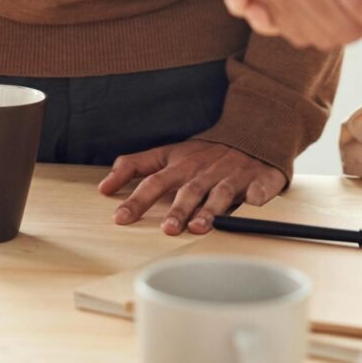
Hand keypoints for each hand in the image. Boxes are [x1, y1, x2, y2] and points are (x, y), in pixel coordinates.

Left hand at [98, 140, 286, 233]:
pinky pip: (259, 189)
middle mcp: (204, 169)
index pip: (153, 178)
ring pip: (220, 193)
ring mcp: (232, 174)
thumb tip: (102, 187)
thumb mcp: (167, 153)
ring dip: (211, 210)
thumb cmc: (203, 153)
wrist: (249, 133)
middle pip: (188, 189)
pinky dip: (257, 195)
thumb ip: (134, 166)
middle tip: (167, 229)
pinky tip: (254, 203)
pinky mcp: (258, 179)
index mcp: (180, 163)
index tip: (120, 217)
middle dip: (178, 209)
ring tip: (200, 227)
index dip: (137, 197)